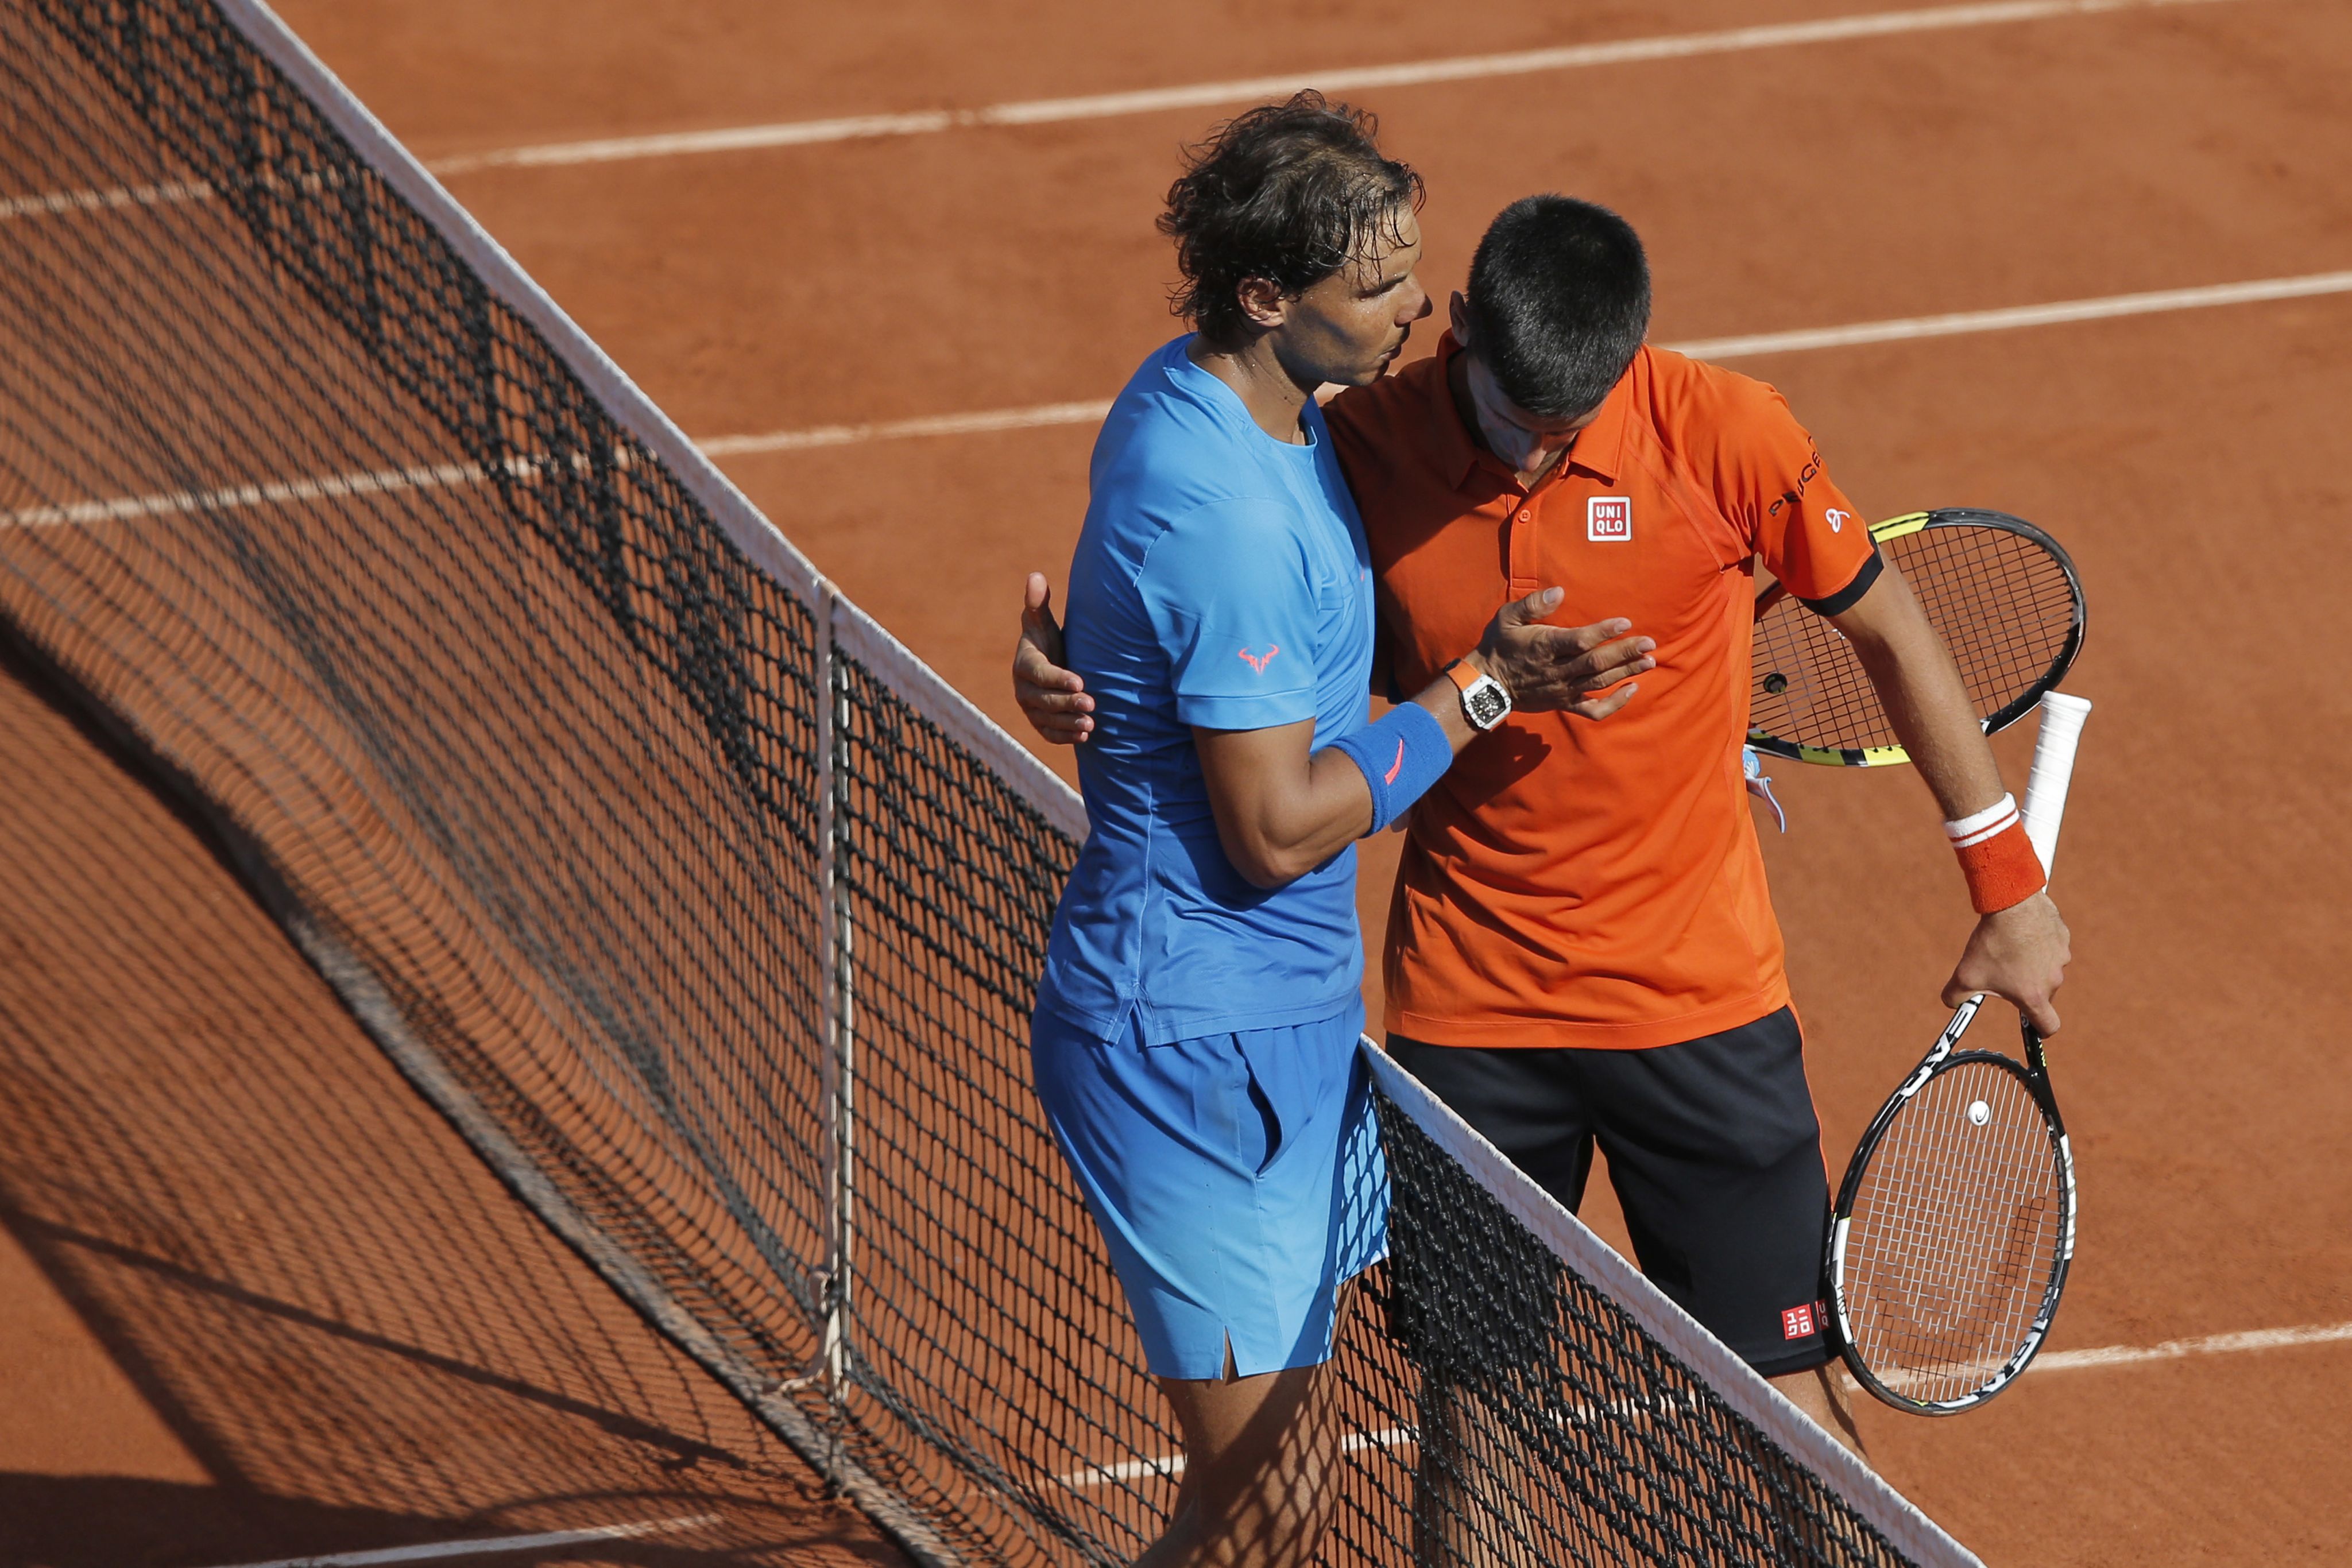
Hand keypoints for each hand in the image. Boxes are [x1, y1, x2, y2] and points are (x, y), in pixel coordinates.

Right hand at [1015, 572, 1094, 743]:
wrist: (1051, 664)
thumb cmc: (1049, 640)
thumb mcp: (1044, 622)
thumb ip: (1039, 603)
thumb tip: (1036, 575)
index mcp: (1024, 664)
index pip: (1039, 674)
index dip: (1058, 679)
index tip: (1080, 681)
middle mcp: (1023, 689)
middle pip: (1044, 700)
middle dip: (1067, 703)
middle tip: (1093, 704)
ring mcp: (1031, 709)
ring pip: (1047, 720)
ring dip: (1069, 723)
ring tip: (1092, 724)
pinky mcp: (1040, 723)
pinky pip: (1049, 734)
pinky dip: (1066, 737)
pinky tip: (1086, 736)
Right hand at [1471, 586, 1655, 718]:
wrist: (1487, 684)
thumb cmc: (1498, 646)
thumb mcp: (1506, 618)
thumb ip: (1532, 604)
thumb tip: (1559, 592)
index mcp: (1544, 646)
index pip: (1579, 640)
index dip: (1604, 632)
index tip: (1625, 623)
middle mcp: (1557, 670)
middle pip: (1596, 662)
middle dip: (1625, 652)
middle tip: (1649, 643)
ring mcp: (1562, 690)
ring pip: (1600, 682)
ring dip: (1626, 672)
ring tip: (1649, 662)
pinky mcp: (1564, 704)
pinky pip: (1592, 709)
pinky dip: (1614, 704)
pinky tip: (1631, 690)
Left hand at [1943, 890, 2071, 1035]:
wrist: (2011, 905)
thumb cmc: (1992, 943)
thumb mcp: (1965, 975)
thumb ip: (1955, 996)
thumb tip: (1951, 1003)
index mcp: (2034, 996)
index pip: (2049, 1025)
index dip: (2041, 1029)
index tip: (2033, 1024)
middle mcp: (2054, 980)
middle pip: (2042, 993)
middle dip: (2024, 986)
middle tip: (2002, 970)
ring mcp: (2062, 957)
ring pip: (2046, 967)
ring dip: (2031, 962)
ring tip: (2009, 946)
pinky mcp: (2063, 937)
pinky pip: (2050, 945)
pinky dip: (2037, 941)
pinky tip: (2020, 931)